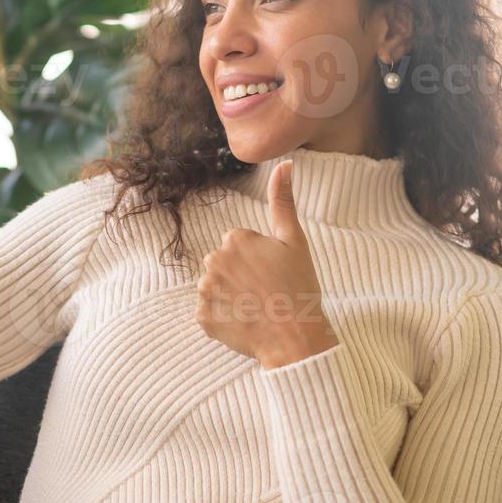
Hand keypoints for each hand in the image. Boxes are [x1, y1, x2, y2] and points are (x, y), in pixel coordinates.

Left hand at [195, 160, 340, 368]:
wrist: (296, 338)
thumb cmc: (299, 287)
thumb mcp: (294, 240)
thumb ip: (283, 200)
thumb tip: (286, 163)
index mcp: (235, 239)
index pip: (238, 244)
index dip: (257, 260)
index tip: (272, 274)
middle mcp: (214, 261)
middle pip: (223, 264)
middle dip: (239, 275)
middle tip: (265, 292)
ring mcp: (206, 291)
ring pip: (214, 288)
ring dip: (230, 297)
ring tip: (255, 308)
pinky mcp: (202, 318)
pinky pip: (209, 313)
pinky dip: (223, 319)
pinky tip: (244, 322)